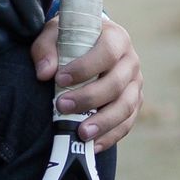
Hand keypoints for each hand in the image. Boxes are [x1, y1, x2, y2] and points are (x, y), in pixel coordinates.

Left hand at [33, 10, 143, 148]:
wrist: (88, 44)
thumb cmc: (71, 39)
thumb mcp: (55, 34)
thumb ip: (46, 49)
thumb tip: (44, 73)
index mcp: (116, 38)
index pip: (107, 53)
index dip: (85, 67)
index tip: (60, 79)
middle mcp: (131, 61)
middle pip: (116, 84)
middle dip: (89, 98)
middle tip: (62, 107)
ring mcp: (135, 85)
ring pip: (126, 107)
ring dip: (103, 122)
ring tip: (81, 133)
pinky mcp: (133, 105)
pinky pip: (127, 124)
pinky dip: (110, 136)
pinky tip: (93, 145)